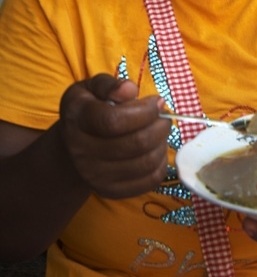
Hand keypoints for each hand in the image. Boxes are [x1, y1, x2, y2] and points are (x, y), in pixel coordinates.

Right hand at [59, 74, 170, 199]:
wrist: (72, 147)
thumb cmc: (89, 110)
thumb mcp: (92, 88)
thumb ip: (110, 85)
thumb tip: (129, 90)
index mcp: (77, 118)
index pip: (114, 120)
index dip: (144, 111)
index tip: (158, 102)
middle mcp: (81, 151)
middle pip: (135, 144)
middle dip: (159, 127)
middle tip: (164, 118)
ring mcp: (95, 176)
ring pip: (145, 163)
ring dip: (162, 144)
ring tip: (159, 132)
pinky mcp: (110, 191)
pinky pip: (149, 181)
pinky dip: (161, 164)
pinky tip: (156, 149)